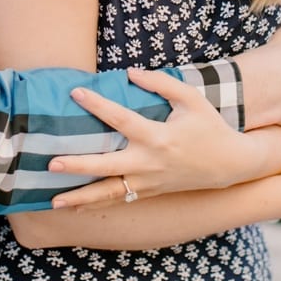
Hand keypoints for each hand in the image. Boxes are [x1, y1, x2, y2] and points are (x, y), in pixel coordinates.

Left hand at [46, 69, 267, 208]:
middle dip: (78, 166)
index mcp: (158, 136)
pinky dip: (96, 204)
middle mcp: (149, 162)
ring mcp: (148, 181)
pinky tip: (74, 207)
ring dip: (80, 197)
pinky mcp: (149, 191)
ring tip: (54, 201)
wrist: (229, 164)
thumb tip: (130, 73)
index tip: (76, 92)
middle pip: (106, 166)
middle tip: (52, 163)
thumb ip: (161, 83)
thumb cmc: (209, 126)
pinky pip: (119, 199)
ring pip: (109, 192)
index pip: (120, 119)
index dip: (97, 104)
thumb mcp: (191, 99)